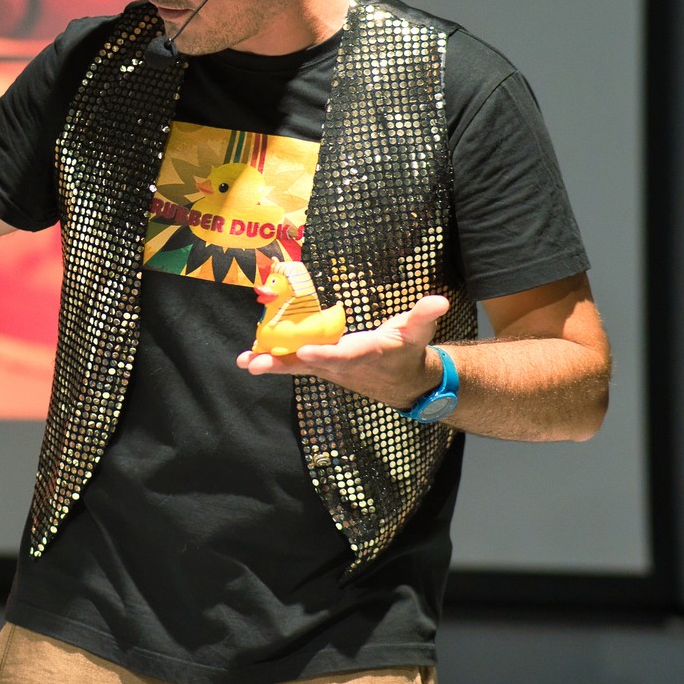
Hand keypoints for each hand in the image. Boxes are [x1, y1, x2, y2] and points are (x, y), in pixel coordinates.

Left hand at [236, 293, 451, 408]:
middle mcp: (344, 365)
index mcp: (367, 354)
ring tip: (245, 362)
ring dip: (271, 364)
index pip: (345, 355)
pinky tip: (247, 359)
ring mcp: (330, 369)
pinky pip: (294, 363)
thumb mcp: (419, 331)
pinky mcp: (322, 366)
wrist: (405, 383)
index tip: (307, 351)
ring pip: (298, 366)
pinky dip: (272, 361)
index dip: (326, 354)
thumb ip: (425, 315)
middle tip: (256, 363)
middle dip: (284, 363)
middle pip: (311, 364)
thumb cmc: (408, 350)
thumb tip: (439, 300)